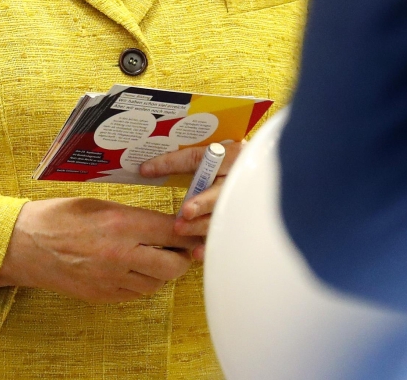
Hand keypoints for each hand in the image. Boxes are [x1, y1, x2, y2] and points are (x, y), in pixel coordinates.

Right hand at [0, 197, 196, 301]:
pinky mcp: (102, 296)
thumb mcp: (98, 202)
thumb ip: (131, 214)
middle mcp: (121, 254)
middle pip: (174, 264)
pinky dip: (144, 282)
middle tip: (180, 245)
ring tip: (156, 254)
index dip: (187, 230)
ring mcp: (112, 280)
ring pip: (158, 282)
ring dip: (163, 269)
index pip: (171, 230)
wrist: (25, 245)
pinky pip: (137, 294)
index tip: (193, 228)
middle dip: (182, 255)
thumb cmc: (58, 217)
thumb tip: (161, 221)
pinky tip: (137, 269)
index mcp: (121, 223)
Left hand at [139, 141, 244, 260]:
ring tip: (180, 229)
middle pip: (220, 190)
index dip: (171, 163)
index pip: (196, 157)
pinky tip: (198, 253)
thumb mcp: (216, 157)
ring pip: (223, 215)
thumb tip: (148, 168)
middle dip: (201, 202)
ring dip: (200, 225)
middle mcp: (239, 176)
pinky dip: (212, 245)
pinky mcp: (243, 222)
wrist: (260, 174)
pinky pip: (227, 236)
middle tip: (184, 212)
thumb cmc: (230, 165)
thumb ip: (191, 163)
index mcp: (230, 153)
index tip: (146, 170)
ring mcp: (244, 201)